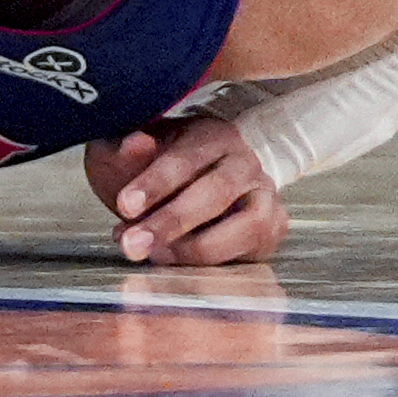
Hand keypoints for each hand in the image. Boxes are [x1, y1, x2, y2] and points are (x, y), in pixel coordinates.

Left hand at [82, 116, 289, 265]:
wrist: (197, 183)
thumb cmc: (160, 168)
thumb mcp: (134, 156)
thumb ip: (129, 153)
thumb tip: (135, 144)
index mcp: (212, 135)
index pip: (184, 158)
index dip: (154, 184)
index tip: (125, 206)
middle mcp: (245, 163)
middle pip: (215, 193)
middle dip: (171, 222)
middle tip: (133, 244)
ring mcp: (265, 196)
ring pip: (246, 226)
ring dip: (197, 248)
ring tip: (156, 255)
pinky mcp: (273, 227)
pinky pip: (254, 249)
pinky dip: (218, 261)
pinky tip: (181, 262)